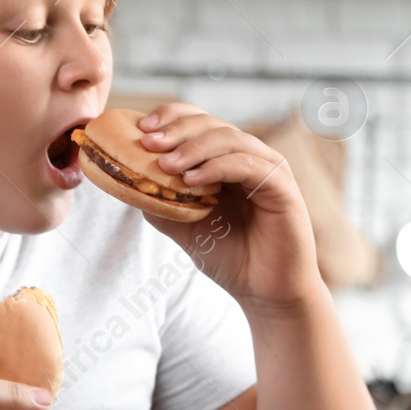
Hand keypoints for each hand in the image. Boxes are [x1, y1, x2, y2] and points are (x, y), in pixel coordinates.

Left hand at [136, 102, 320, 313]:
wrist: (264, 291)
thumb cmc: (230, 257)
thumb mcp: (184, 226)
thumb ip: (161, 201)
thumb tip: (128, 180)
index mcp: (227, 159)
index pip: (199, 121)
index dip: (171, 117)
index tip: (142, 128)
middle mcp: (250, 156)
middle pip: (211, 124)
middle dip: (177, 130)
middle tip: (149, 142)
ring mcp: (268, 168)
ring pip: (229, 139)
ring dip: (193, 148)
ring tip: (166, 164)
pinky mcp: (282, 187)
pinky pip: (247, 166)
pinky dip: (217, 167)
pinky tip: (192, 181)